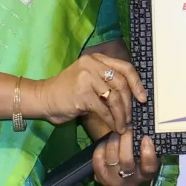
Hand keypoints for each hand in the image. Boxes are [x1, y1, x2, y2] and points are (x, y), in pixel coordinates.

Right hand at [28, 50, 145, 129]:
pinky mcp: (82, 94)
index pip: (124, 67)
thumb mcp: (88, 79)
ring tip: (122, 125)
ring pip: (114, 98)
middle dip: (129, 104)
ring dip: (121, 115)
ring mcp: (86, 78)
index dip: (137, 83)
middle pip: (122, 84)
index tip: (142, 98)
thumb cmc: (67, 92)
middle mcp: (92, 65)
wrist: (44, 98)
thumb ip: (106, 81)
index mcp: (96, 59)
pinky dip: (111, 120)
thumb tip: (132, 96)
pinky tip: (113, 127)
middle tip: (130, 117)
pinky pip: (104, 110)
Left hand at [91, 130, 159, 185]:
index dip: (148, 153)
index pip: (149, 168)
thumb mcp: (145, 155)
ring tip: (117, 132)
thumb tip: (144, 130)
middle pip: (126, 160)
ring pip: (111, 156)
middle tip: (127, 128)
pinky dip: (102, 146)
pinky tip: (107, 142)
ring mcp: (113, 180)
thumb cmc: (136, 159)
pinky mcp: (100, 176)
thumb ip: (146, 146)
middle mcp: (130, 181)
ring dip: (114, 140)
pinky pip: (98, 157)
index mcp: (145, 175)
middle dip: (126, 140)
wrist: (119, 173)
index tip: (146, 138)